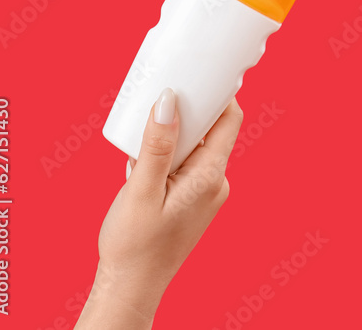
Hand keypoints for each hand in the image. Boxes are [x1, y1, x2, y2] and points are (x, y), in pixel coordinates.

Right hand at [76, 89, 243, 328]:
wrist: (132, 287)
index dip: (217, 93)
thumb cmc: (134, 244)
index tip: (194, 75)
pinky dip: (168, 159)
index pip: (229, 119)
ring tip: (140, 151)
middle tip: (156, 102)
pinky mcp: (195, 202)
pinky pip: (188, 167)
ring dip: (172, 140)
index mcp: (211, 175)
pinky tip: (142, 171)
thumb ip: (156, 145)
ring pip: (196, 149)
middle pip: (212, 130)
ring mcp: (208, 193)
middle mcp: (217, 182)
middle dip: (186, 115)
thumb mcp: (140, 189)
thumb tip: (170, 100)